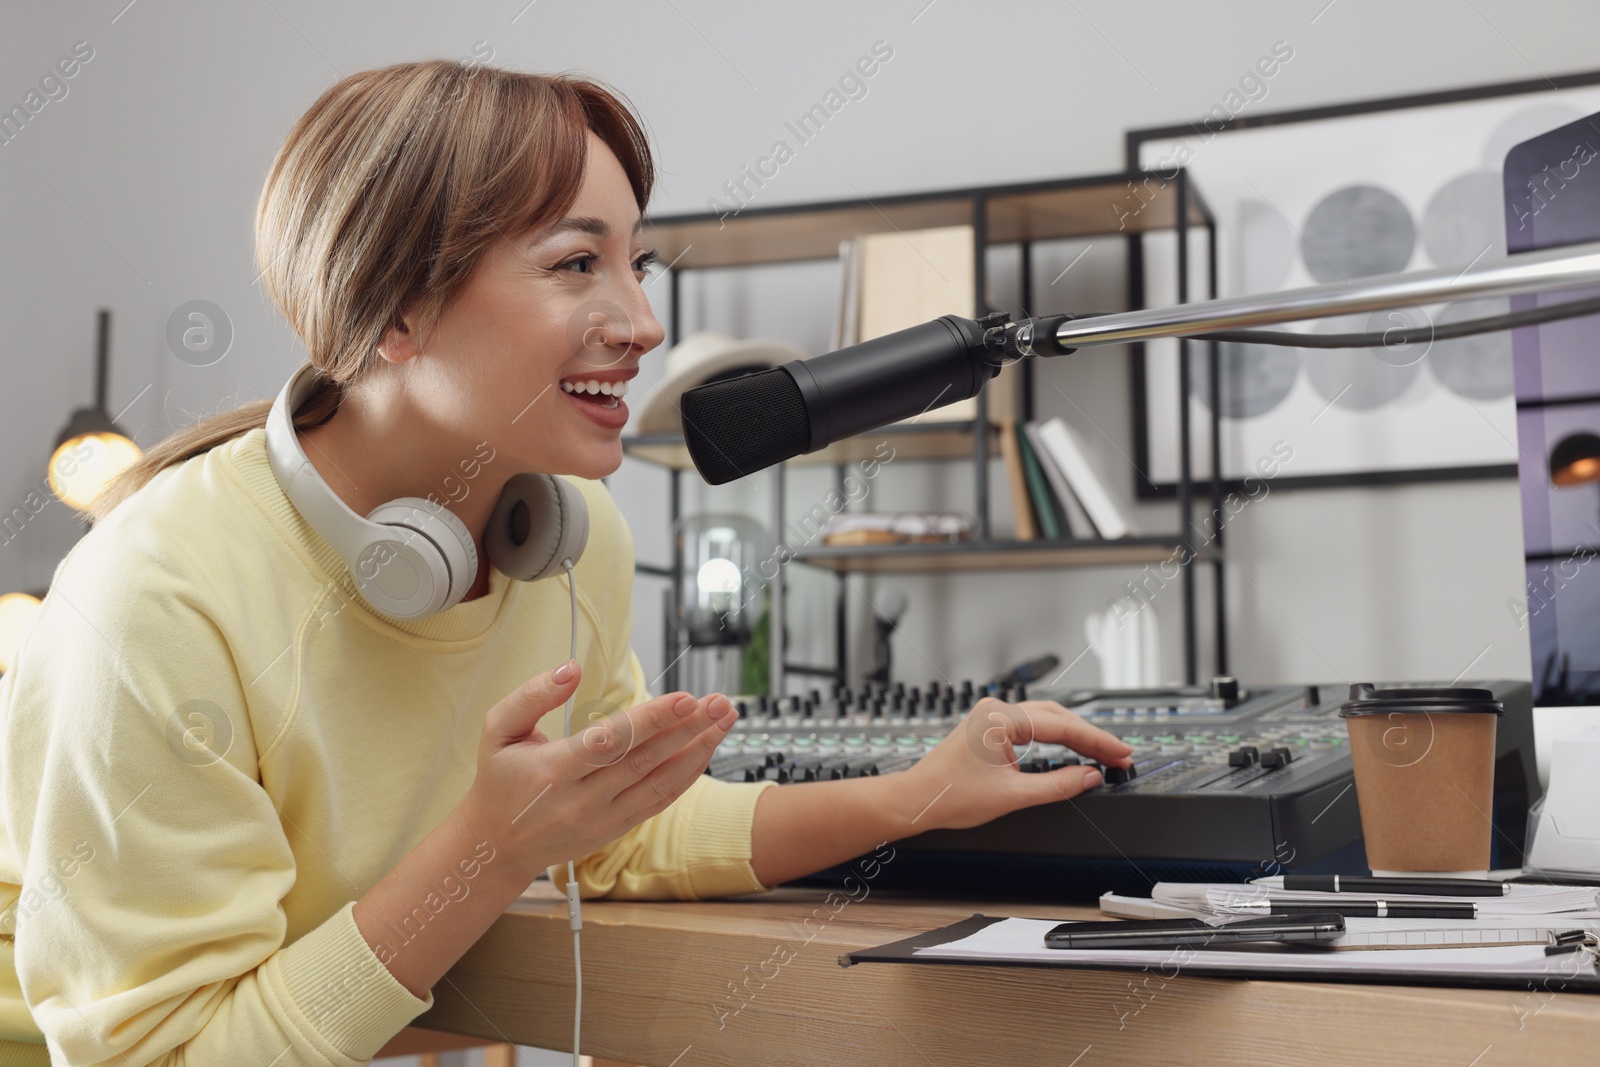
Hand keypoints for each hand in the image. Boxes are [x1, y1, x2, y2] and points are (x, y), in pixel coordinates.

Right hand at [458, 660, 736, 885]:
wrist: (497, 845)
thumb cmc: (499, 780)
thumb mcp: (496, 730)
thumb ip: (531, 696)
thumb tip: (572, 669)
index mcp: (552, 771)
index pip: (610, 743)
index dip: (651, 721)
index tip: (685, 699)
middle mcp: (582, 800)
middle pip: (645, 762)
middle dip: (688, 730)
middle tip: (720, 703)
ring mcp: (603, 819)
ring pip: (660, 783)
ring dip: (698, 750)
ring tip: (725, 720)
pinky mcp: (616, 828)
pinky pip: (659, 801)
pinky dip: (686, 775)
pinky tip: (706, 749)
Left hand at [897, 696, 1134, 830]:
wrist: (918, 800)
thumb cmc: (950, 795)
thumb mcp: (1012, 795)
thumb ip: (1057, 785)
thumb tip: (1089, 777)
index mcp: (1000, 718)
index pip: (1062, 726)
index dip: (1097, 742)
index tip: (1121, 753)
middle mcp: (996, 710)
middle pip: (1058, 717)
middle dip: (1091, 737)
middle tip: (1119, 755)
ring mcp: (993, 717)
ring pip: (1047, 721)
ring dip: (1076, 737)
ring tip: (1103, 754)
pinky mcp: (991, 729)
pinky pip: (1033, 728)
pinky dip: (1057, 739)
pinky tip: (1073, 750)